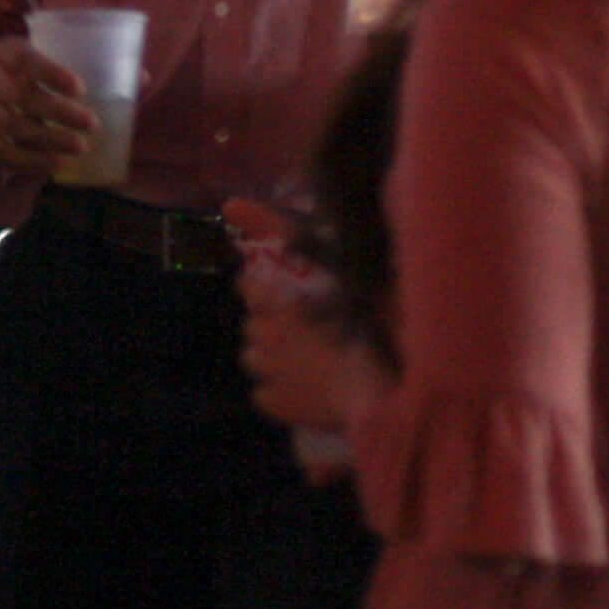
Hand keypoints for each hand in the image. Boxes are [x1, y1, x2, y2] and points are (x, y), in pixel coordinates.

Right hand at [0, 35, 96, 176]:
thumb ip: (44, 70)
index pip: (28, 61)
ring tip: (80, 147)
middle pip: (23, 96)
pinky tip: (56, 163)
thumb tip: (83, 96)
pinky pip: (2, 151)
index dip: (54, 74)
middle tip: (92, 124)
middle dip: (60, 112)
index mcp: (3, 53)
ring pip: (14, 126)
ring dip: (50, 140)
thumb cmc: (1, 73)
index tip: (80, 89)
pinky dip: (31, 160)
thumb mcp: (18, 57)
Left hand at [225, 207, 378, 471]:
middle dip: (269, 323)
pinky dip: (277, 391)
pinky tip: (302, 390)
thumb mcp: (345, 274)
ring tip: (301, 360)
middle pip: (251, 323)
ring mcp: (267, 372)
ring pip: (251, 357)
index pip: (248, 283)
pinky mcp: (275, 405)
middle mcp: (264, 333)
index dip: (259, 284)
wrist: (376, 395)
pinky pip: (263, 394)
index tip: (275, 287)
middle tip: (302, 328)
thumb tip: (232, 203)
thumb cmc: (370, 329)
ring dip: (269, 355)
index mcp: (281, 300)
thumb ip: (296, 238)